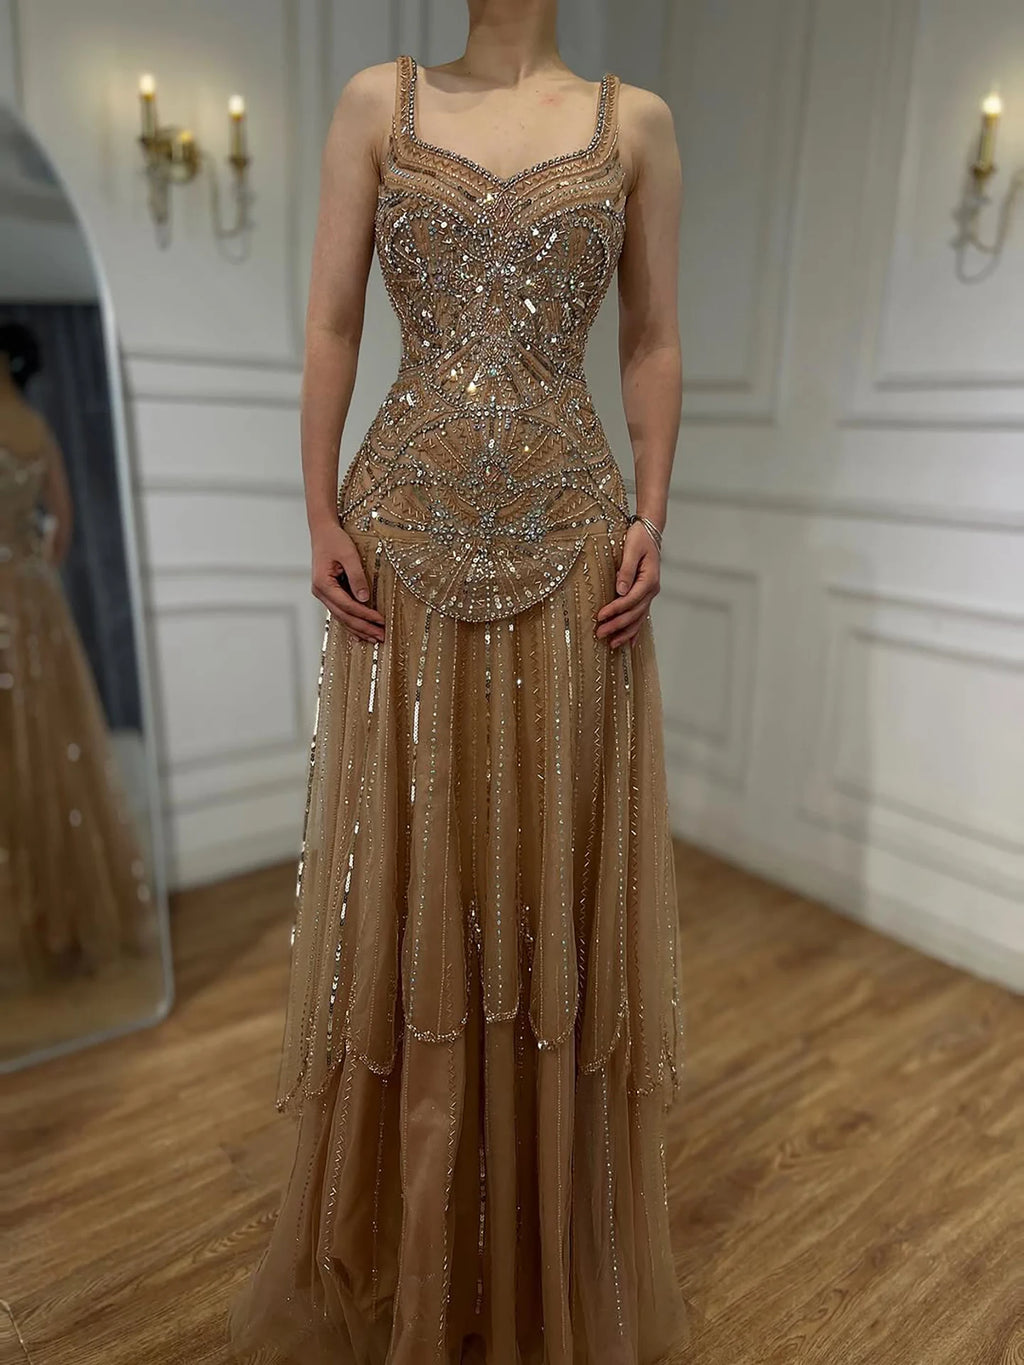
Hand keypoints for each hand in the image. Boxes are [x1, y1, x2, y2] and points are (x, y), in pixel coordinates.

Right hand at [311, 521, 384, 642]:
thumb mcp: (349, 555)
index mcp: (323, 584)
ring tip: (375, 638)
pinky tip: (360, 634)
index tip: (381, 620)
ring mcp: (323, 594)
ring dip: (359, 629)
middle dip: (364, 627)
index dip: (365, 614)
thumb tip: (364, 599)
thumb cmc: (334, 540)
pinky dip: (352, 622)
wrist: (323, 532)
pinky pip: (341, 612)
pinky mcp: (329, 593)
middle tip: (381, 636)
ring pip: (342, 617)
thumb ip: (357, 577)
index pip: (347, 605)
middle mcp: (320, 592)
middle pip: (344, 616)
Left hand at [594, 522, 660, 647]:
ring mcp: (649, 594)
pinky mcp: (645, 595)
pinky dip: (635, 630)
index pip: (630, 599)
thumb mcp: (631, 549)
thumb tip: (620, 590)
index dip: (615, 610)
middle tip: (600, 634)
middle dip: (617, 625)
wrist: (650, 533)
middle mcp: (651, 590)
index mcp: (649, 579)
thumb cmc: (639, 538)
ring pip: (639, 618)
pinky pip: (641, 615)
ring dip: (625, 632)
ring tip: (612, 644)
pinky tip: (630, 642)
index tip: (600, 616)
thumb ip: (626, 570)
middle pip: (634, 613)